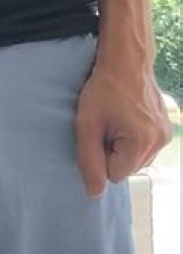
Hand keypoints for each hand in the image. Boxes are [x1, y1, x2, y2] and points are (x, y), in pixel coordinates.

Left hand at [75, 63, 172, 196]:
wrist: (126, 60)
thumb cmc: (103, 88)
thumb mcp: (87, 124)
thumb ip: (89, 160)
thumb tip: (94, 194)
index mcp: (142, 142)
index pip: (115, 175)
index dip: (101, 156)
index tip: (98, 133)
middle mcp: (160, 142)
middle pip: (128, 169)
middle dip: (113, 153)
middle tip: (106, 125)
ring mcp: (166, 135)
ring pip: (137, 160)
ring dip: (123, 147)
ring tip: (116, 120)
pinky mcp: (166, 128)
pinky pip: (145, 148)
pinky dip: (133, 140)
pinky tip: (126, 119)